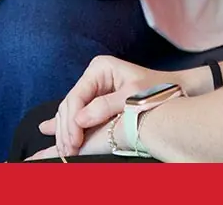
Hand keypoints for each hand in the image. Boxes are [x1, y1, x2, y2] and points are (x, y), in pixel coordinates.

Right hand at [38, 55, 178, 158]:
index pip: (77, 96)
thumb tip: (79, 120)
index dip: (72, 121)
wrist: (174, 91)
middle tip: (69, 152)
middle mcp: (93, 77)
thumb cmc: (157, 91)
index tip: (75, 142)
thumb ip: (106, 107)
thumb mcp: (133, 97)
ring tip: (65, 152)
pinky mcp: (95, 102)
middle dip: (67, 129)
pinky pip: (76, 114)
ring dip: (65, 132)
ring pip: (70, 111)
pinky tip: (48, 131)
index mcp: (99, 69)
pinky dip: (66, 125)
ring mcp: (93, 89)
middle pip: (70, 105)